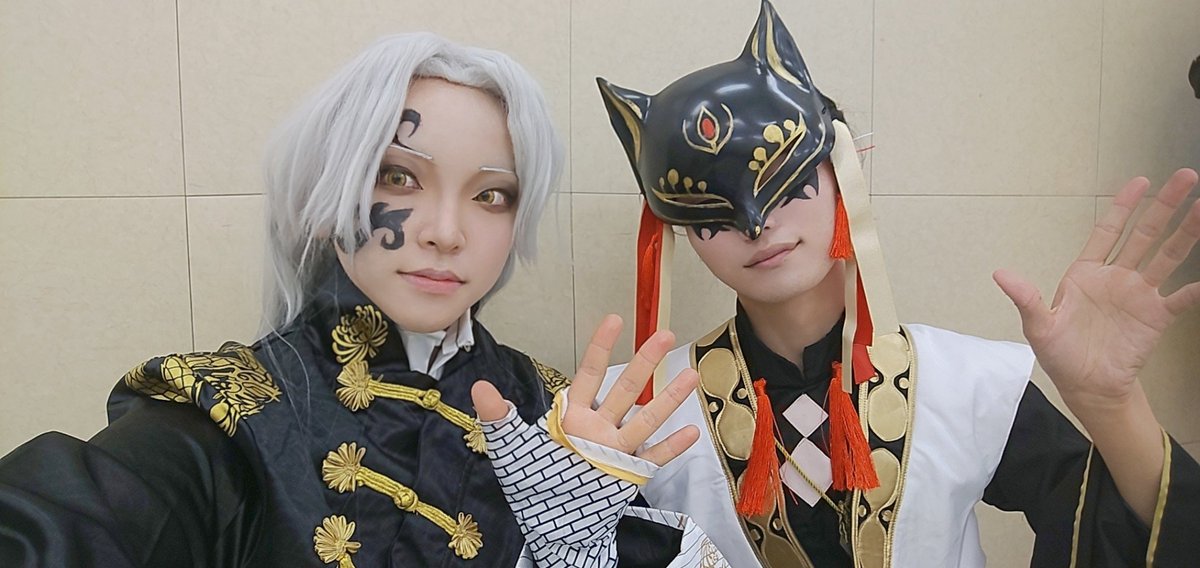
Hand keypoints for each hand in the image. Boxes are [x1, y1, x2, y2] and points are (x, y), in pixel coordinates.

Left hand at [473, 314, 700, 465]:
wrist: (550, 524)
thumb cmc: (533, 482)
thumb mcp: (511, 447)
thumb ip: (498, 416)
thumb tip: (479, 386)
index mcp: (573, 416)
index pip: (590, 373)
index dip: (601, 346)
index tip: (614, 319)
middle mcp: (599, 427)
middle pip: (626, 389)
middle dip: (645, 362)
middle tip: (665, 335)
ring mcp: (616, 450)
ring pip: (645, 419)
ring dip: (668, 399)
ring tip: (690, 374)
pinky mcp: (628, 474)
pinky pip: (653, 459)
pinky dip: (672, 447)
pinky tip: (692, 431)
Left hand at [994, 168, 1199, 409]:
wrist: (1086, 386)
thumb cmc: (1060, 354)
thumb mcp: (1038, 325)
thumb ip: (1025, 297)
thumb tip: (999, 274)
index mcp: (1087, 273)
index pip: (1108, 231)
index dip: (1123, 206)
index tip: (1140, 182)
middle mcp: (1117, 277)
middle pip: (1145, 234)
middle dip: (1164, 206)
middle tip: (1185, 177)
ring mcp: (1139, 295)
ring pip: (1167, 256)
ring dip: (1186, 233)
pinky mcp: (1155, 317)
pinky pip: (1180, 299)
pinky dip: (1194, 289)